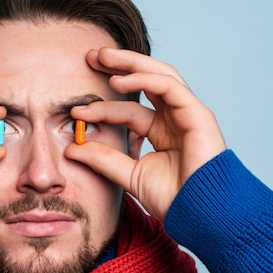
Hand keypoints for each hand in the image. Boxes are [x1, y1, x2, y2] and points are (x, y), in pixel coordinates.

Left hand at [65, 47, 225, 220]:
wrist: (199, 216)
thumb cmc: (174, 200)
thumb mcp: (129, 175)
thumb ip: (104, 159)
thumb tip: (72, 148)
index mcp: (162, 132)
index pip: (129, 111)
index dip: (103, 108)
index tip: (76, 111)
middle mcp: (175, 118)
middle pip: (146, 81)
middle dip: (119, 66)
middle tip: (91, 56)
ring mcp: (188, 114)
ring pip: (159, 75)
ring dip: (130, 63)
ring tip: (102, 58)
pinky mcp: (198, 114)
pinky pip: (169, 86)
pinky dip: (144, 79)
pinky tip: (119, 80)